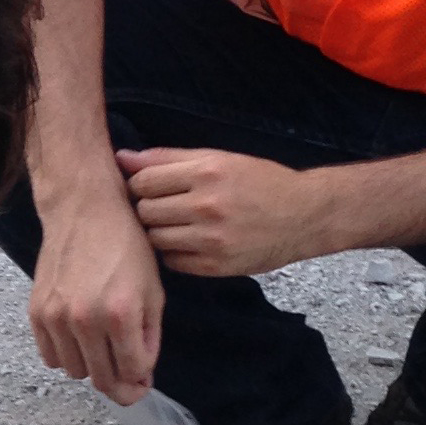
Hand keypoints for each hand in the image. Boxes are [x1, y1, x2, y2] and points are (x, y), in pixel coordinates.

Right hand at [27, 186, 163, 403]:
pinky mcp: (36, 312)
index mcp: (120, 314)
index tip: (143, 378)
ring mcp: (56, 317)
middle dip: (119, 383)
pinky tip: (79, 338)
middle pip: (102, 380)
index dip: (141, 381)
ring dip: (92, 367)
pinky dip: (67, 355)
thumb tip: (139, 376)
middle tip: (126, 374)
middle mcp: (85, 319)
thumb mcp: (154, 291)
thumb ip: (149, 339)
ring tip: (102, 345)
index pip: (132, 373)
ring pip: (76, 372)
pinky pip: (51, 357)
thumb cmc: (126, 246)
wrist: (85, 210)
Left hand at [119, 147, 335, 276]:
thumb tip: (122, 158)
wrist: (304, 216)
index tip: (150, 187)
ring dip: (159, 231)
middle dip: (148, 208)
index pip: (143, 181)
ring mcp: (211, 239)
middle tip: (164, 206)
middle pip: (145, 211)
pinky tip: (189, 242)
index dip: (140, 184)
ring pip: (154, 238)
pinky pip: (171, 261)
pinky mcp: (216, 266)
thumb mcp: (218, 158)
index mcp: (206, 172)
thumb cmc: (260, 182)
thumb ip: (167, 158)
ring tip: (177, 224)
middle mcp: (207, 206)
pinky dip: (174, 252)